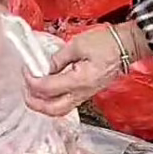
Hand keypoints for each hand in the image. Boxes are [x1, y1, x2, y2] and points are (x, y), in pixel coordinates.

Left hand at [24, 22, 152, 116]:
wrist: (127, 46)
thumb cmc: (107, 43)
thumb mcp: (78, 44)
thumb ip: (58, 58)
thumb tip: (45, 68)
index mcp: (80, 81)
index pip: (48, 88)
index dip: (32, 81)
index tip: (26, 71)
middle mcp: (82, 93)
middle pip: (53, 110)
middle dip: (35, 103)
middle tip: (25, 89)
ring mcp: (86, 95)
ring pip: (59, 110)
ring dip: (43, 104)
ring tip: (33, 91)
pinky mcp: (87, 92)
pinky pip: (66, 103)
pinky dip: (52, 100)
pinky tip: (47, 89)